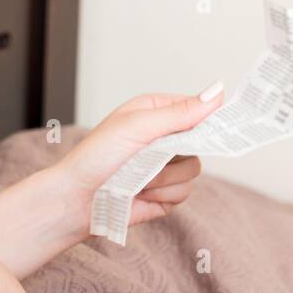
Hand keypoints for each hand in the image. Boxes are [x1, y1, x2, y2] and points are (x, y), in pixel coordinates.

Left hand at [56, 87, 223, 230]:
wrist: (76, 200)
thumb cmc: (95, 157)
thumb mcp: (137, 125)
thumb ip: (179, 112)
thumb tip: (217, 92)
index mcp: (156, 112)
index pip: (197, 108)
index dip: (206, 118)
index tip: (205, 128)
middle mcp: (163, 138)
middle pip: (201, 141)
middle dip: (175, 152)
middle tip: (150, 155)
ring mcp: (166, 167)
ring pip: (194, 169)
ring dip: (163, 177)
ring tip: (136, 177)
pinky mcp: (165, 194)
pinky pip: (183, 193)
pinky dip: (161, 195)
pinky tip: (139, 193)